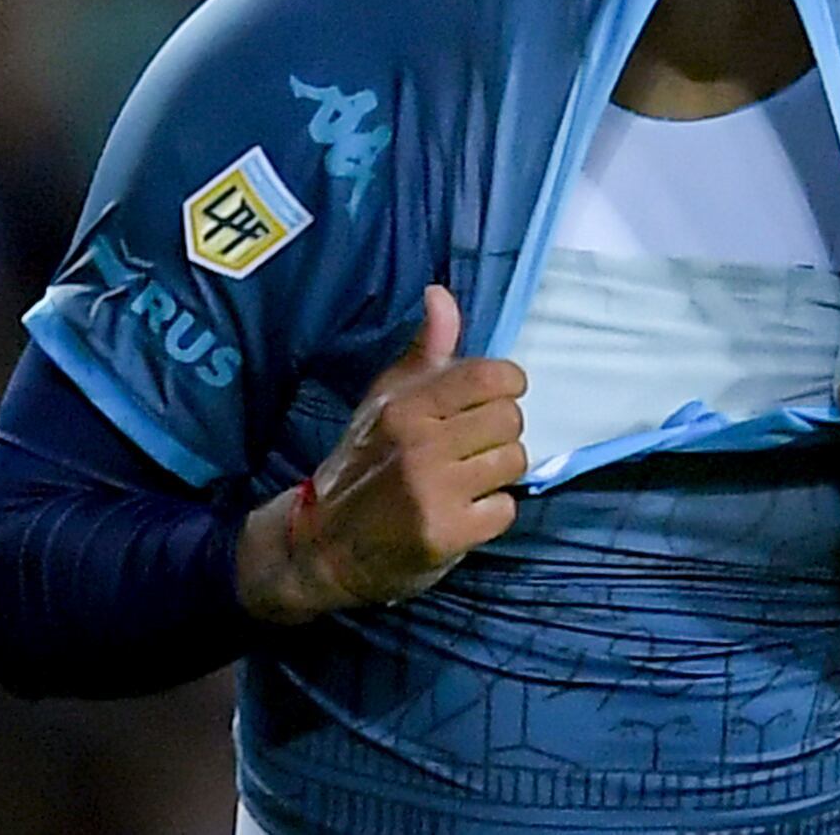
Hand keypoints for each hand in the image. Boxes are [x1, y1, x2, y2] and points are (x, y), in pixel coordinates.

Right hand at [236, 286, 526, 624]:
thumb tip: (440, 293)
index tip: (494, 398)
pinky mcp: (446, 535)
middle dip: (500, 431)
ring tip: (469, 477)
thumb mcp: (384, 401)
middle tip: (474, 445)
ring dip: (498, 471)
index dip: (507, 384)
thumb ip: (423, 350)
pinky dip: (492, 512)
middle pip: (509, 420)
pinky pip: (505, 509)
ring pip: (513, 462)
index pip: (490, 377)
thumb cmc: (362, 463)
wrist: (325, 546)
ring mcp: (434, 492)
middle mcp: (420, 445)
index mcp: (406, 406)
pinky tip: (465, 511)